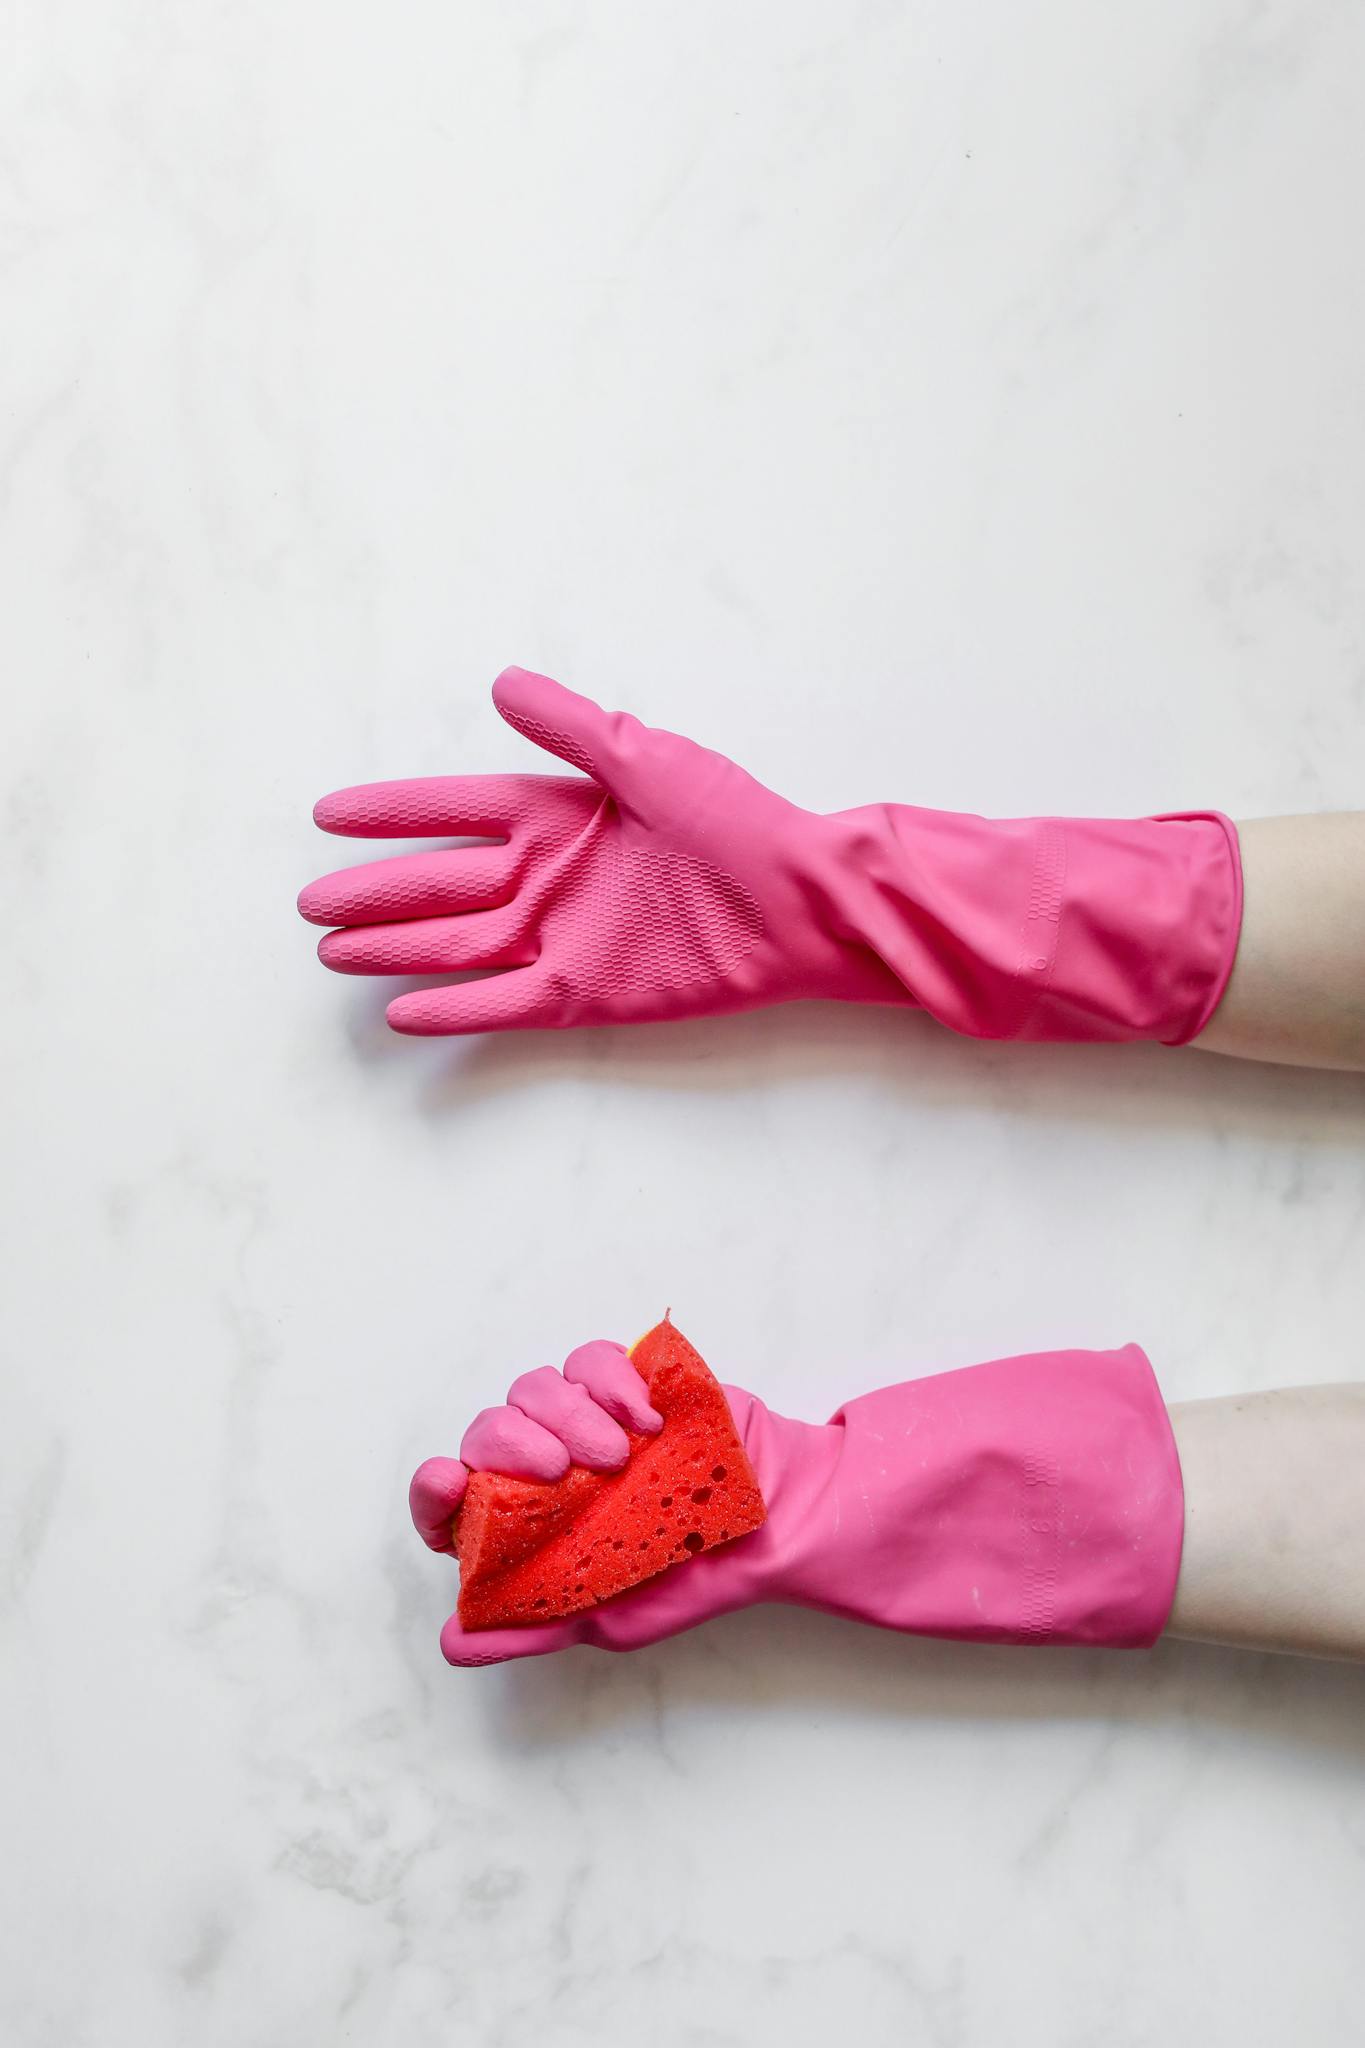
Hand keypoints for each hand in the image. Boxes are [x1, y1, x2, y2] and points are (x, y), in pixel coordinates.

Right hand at [299, 666, 906, 1035]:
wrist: (801, 900)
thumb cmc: (736, 821)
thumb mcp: (649, 759)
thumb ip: (573, 729)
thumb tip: (501, 683)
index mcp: (559, 813)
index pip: (452, 810)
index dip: (391, 813)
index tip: (327, 815)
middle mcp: (549, 876)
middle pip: (438, 883)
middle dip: (373, 892)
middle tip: (310, 904)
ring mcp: (562, 936)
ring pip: (455, 944)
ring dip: (394, 947)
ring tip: (334, 952)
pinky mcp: (584, 992)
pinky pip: (502, 1003)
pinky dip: (452, 1010)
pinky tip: (399, 1012)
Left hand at [409, 1337, 806, 1665]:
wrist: (771, 1525)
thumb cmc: (686, 1578)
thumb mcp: (603, 1618)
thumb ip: (529, 1624)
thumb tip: (452, 1641)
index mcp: (524, 1525)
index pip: (451, 1502)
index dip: (434, 1491)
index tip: (448, 1480)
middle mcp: (543, 1466)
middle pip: (488, 1431)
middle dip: (512, 1444)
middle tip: (562, 1472)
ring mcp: (583, 1418)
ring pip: (534, 1388)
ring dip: (569, 1414)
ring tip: (618, 1454)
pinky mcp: (624, 1380)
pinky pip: (592, 1360)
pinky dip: (610, 1381)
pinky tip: (644, 1418)